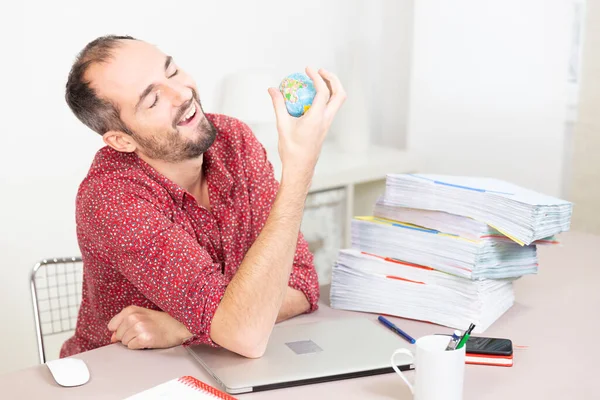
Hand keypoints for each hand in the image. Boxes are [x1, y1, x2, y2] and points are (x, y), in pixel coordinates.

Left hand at [107, 306, 192, 349]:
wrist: (178, 326)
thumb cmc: (162, 321)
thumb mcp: (141, 315)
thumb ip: (124, 324)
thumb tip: (112, 337)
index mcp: (131, 310)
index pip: (112, 325)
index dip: (119, 329)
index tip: (129, 328)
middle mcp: (134, 318)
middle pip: (118, 335)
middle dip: (127, 336)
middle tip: (142, 331)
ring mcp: (139, 328)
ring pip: (124, 342)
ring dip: (134, 341)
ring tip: (146, 335)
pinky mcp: (144, 339)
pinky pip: (132, 347)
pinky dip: (139, 346)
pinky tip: (148, 340)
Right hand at [268, 67, 345, 186]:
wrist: (300, 168)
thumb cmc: (291, 150)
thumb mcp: (282, 125)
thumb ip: (278, 105)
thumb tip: (272, 90)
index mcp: (317, 118)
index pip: (323, 91)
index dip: (317, 77)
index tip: (308, 69)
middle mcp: (327, 120)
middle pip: (340, 94)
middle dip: (333, 79)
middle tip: (320, 71)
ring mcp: (328, 124)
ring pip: (338, 101)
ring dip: (332, 88)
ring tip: (318, 80)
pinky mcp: (325, 127)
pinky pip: (330, 108)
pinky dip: (326, 97)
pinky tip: (312, 96)